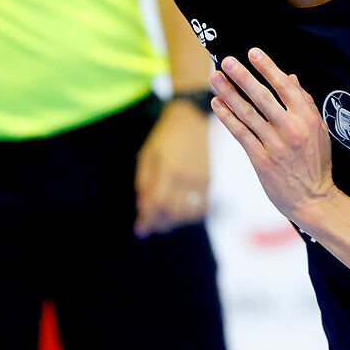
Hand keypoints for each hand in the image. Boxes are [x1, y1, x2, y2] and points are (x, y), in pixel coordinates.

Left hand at [134, 99, 211, 236]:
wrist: (193, 119)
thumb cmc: (165, 136)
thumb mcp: (148, 154)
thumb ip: (144, 181)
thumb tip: (142, 206)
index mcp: (168, 169)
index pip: (157, 202)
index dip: (148, 219)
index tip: (140, 229)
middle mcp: (185, 177)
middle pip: (172, 211)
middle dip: (159, 223)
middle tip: (149, 226)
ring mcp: (200, 180)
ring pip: (187, 213)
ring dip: (173, 222)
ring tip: (163, 221)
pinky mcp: (209, 181)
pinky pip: (201, 208)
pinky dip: (190, 216)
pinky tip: (180, 214)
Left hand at [210, 50, 337, 231]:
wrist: (313, 199)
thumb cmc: (316, 163)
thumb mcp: (319, 130)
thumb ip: (305, 103)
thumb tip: (290, 77)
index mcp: (308, 118)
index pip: (285, 87)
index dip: (267, 68)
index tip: (253, 52)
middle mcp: (292, 129)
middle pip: (262, 97)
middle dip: (242, 77)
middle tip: (227, 61)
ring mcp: (275, 145)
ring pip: (247, 113)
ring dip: (228, 93)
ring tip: (215, 78)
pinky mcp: (261, 159)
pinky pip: (240, 133)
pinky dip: (227, 117)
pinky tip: (217, 103)